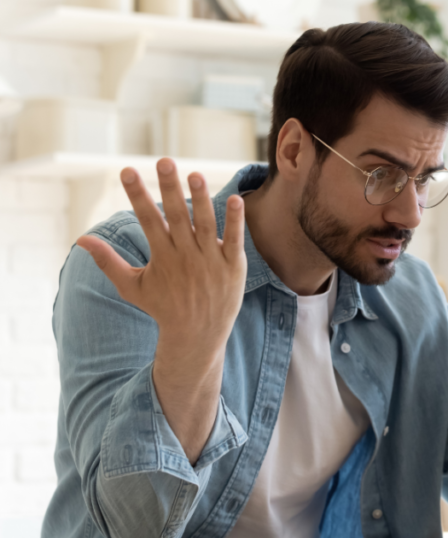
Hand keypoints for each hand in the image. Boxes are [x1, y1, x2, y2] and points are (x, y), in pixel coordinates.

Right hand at [77, 158, 246, 362]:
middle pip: (176, 217)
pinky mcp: (232, 266)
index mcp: (162, 257)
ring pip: (205, 225)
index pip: (147, 219)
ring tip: (195, 174)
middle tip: (163, 161)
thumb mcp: (131, 287)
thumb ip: (108, 262)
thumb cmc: (162, 308)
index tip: (127, 170)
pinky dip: (235, 221)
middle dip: (169, 189)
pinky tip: (236, 199)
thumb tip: (81, 240)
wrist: (197, 337)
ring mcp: (210, 261)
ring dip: (201, 200)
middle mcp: (186, 256)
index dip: (137, 195)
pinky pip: (234, 240)